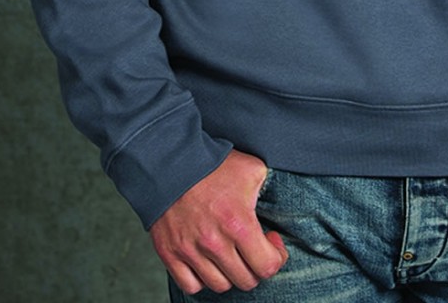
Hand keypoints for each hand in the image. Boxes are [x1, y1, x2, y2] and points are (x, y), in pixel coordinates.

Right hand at [150, 149, 287, 293]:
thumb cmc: (213, 164)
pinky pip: (191, 285)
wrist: (171, 161)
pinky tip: (208, 261)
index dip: (276, 256)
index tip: (271, 240)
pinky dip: (202, 279)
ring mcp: (190, 251)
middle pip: (246, 280)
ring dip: (230, 273)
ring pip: (220, 285)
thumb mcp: (252, 169)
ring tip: (231, 254)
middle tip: (252, 248)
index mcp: (238, 223)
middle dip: (255, 266)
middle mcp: (214, 243)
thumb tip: (277, 204)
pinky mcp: (170, 254)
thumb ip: (269, 189)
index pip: (267, 266)